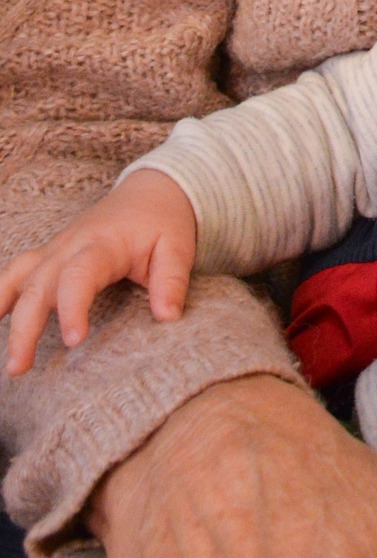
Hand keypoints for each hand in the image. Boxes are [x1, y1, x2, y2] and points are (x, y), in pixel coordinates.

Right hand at [0, 170, 195, 373]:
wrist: (151, 190)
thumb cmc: (163, 223)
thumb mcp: (178, 246)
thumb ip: (172, 280)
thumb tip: (168, 317)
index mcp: (103, 244)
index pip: (79, 275)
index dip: (73, 307)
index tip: (75, 341)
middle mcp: (70, 245)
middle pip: (38, 284)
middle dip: (25, 326)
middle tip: (19, 367)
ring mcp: (55, 249)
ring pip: (17, 277)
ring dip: (2, 311)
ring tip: (3, 355)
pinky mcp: (48, 255)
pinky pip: (14, 272)